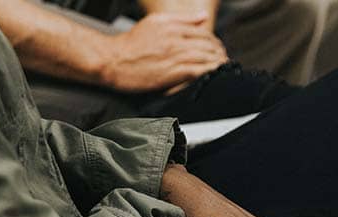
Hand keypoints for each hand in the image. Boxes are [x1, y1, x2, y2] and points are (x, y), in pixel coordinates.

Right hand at [101, 13, 227, 92]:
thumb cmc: (130, 44)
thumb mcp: (156, 22)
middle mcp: (176, 40)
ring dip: (218, 64)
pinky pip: (198, 72)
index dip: (215, 42)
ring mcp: (175, 56)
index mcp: (173, 27)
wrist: (113, 60)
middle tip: (224, 60)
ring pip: (206, 58)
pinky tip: (215, 77)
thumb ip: (182, 19)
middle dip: (220, 53)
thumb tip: (203, 18)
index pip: (203, 33)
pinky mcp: (173, 73)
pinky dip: (210, 73)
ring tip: (223, 68)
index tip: (219, 49)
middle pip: (208, 45)